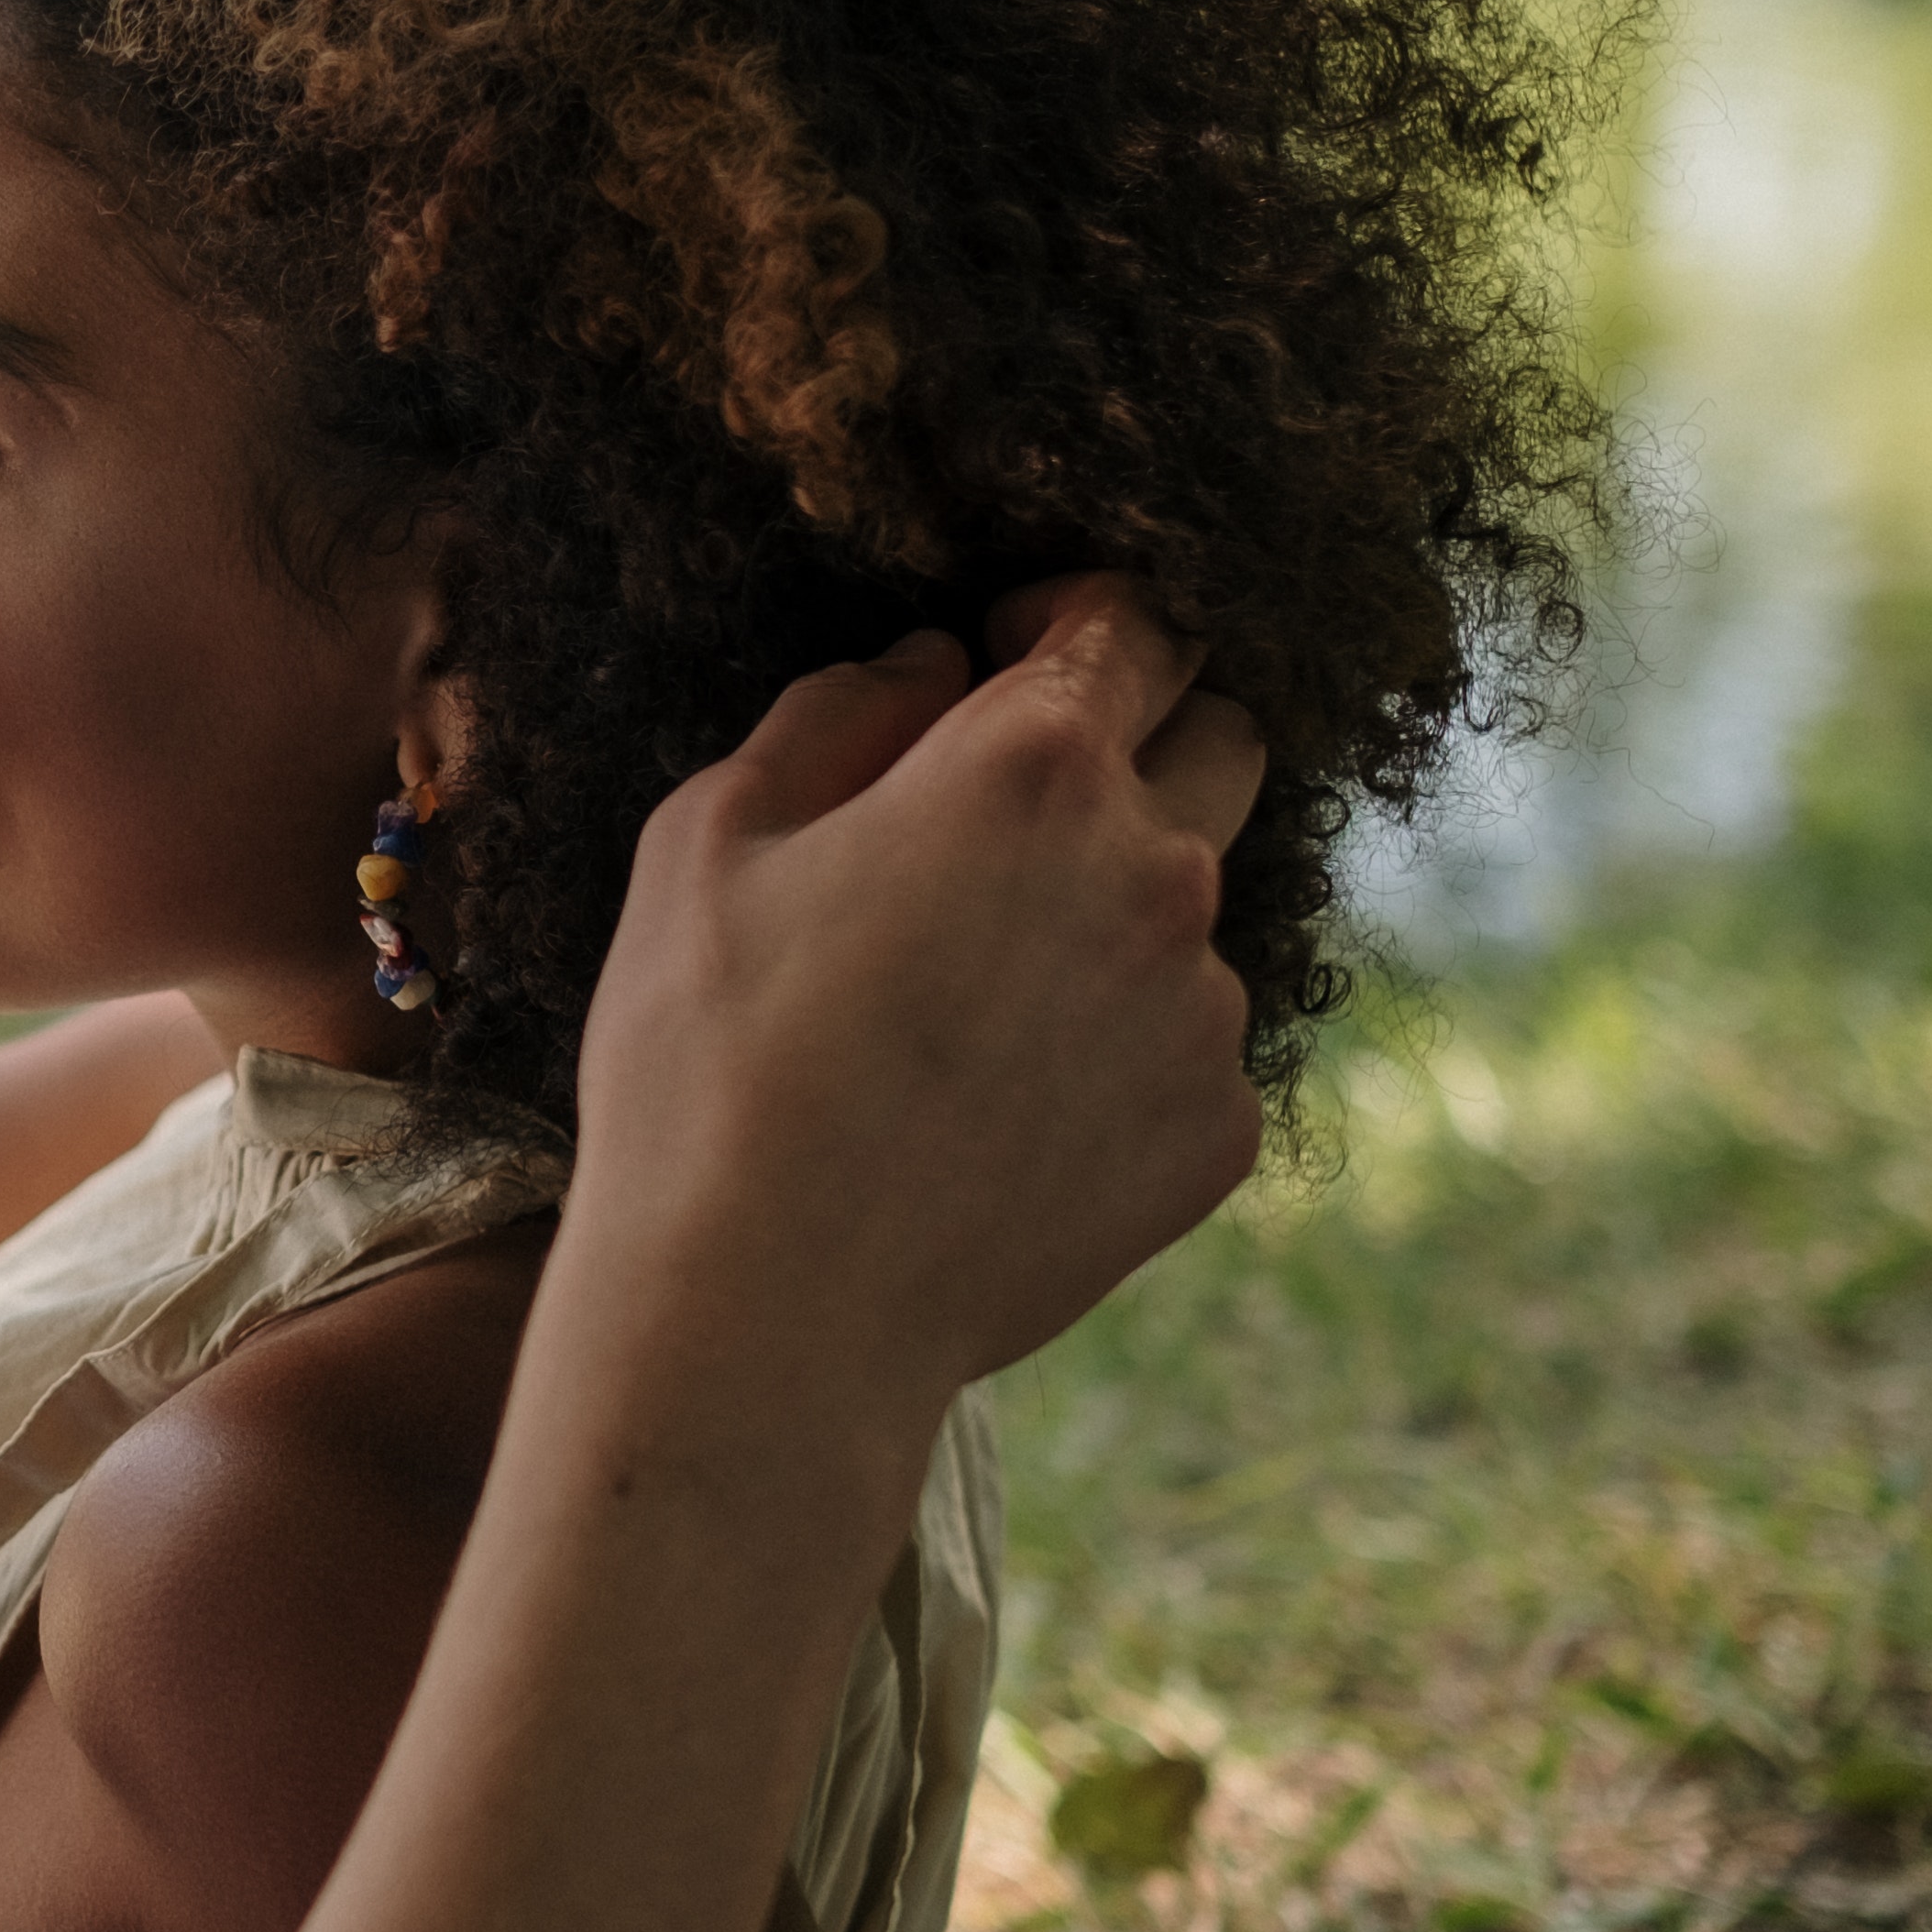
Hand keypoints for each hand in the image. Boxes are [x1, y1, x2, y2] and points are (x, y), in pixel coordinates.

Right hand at [562, 575, 1266, 1426]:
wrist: (769, 1313)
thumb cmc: (706, 1060)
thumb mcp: (708, 838)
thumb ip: (837, 715)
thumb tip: (930, 666)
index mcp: (1033, 764)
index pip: (1136, 620)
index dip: (1068, 618)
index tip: (1001, 656)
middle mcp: (1156, 868)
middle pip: (1225, 741)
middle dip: (1143, 739)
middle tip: (1016, 812)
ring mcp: (1202, 1010)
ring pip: (1194, 912)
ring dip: (1113, 916)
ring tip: (972, 1005)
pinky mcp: (1218, 1133)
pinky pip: (1187, 1048)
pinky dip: (1115, 1051)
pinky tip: (998, 1108)